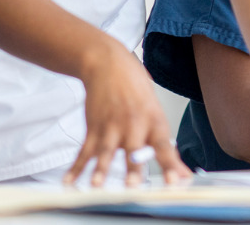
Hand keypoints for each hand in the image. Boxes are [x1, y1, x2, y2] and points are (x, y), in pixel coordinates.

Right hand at [69, 40, 189, 186]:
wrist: (108, 63)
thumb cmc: (135, 88)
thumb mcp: (155, 112)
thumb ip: (164, 145)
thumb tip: (179, 173)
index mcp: (155, 120)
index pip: (165, 146)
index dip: (171, 165)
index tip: (176, 181)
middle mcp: (134, 123)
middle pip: (135, 151)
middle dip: (134, 169)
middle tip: (132, 185)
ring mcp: (112, 125)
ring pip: (107, 151)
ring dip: (101, 170)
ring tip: (97, 185)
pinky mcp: (94, 126)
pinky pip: (85, 151)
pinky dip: (77, 168)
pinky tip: (70, 180)